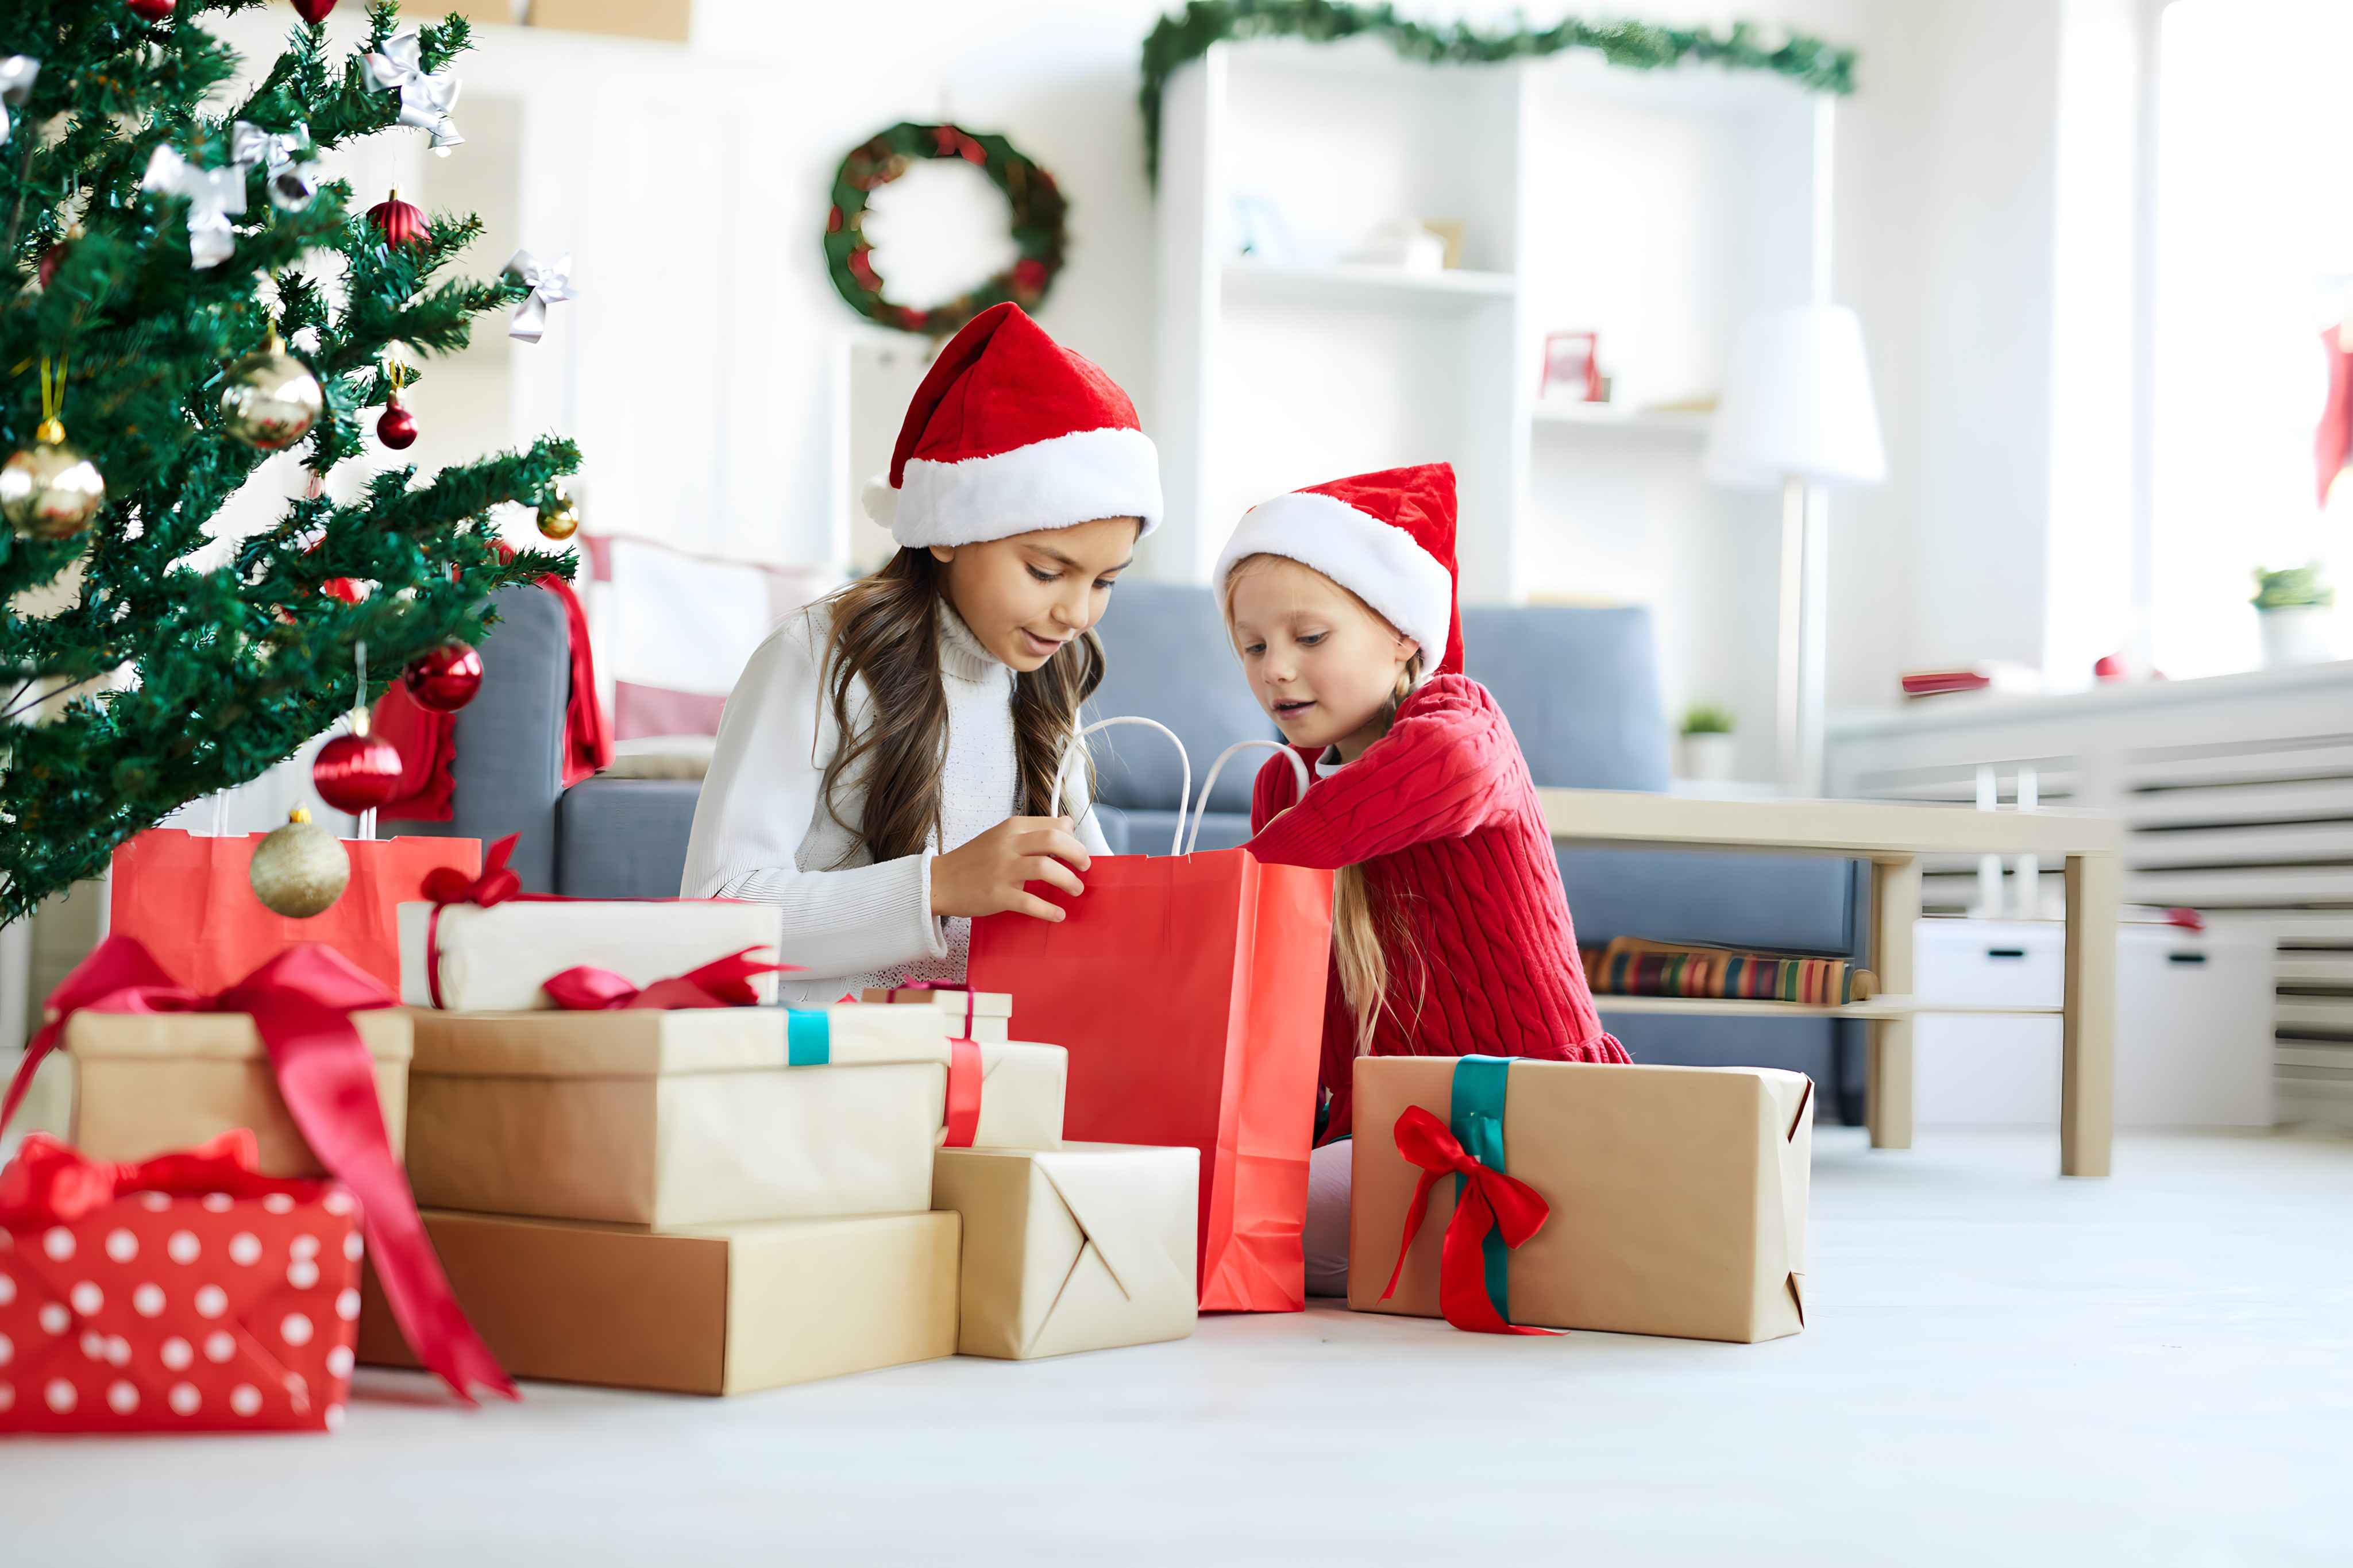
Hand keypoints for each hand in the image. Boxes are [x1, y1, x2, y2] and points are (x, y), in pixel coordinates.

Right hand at [930, 815, 1091, 921]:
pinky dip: (1049, 910)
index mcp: (1011, 828)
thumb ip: (1032, 832)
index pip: (1053, 824)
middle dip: (1077, 854)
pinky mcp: (997, 895)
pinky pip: (1030, 903)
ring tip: (1076, 889)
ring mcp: (1002, 870)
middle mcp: (1008, 845)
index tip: (1076, 851)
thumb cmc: (974, 860)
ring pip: (1046, 869)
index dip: (1072, 838)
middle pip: (1054, 840)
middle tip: (1085, 867)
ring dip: (1068, 881)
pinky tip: (1058, 914)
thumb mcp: (1000, 837)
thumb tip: (1069, 825)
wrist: (939, 881)